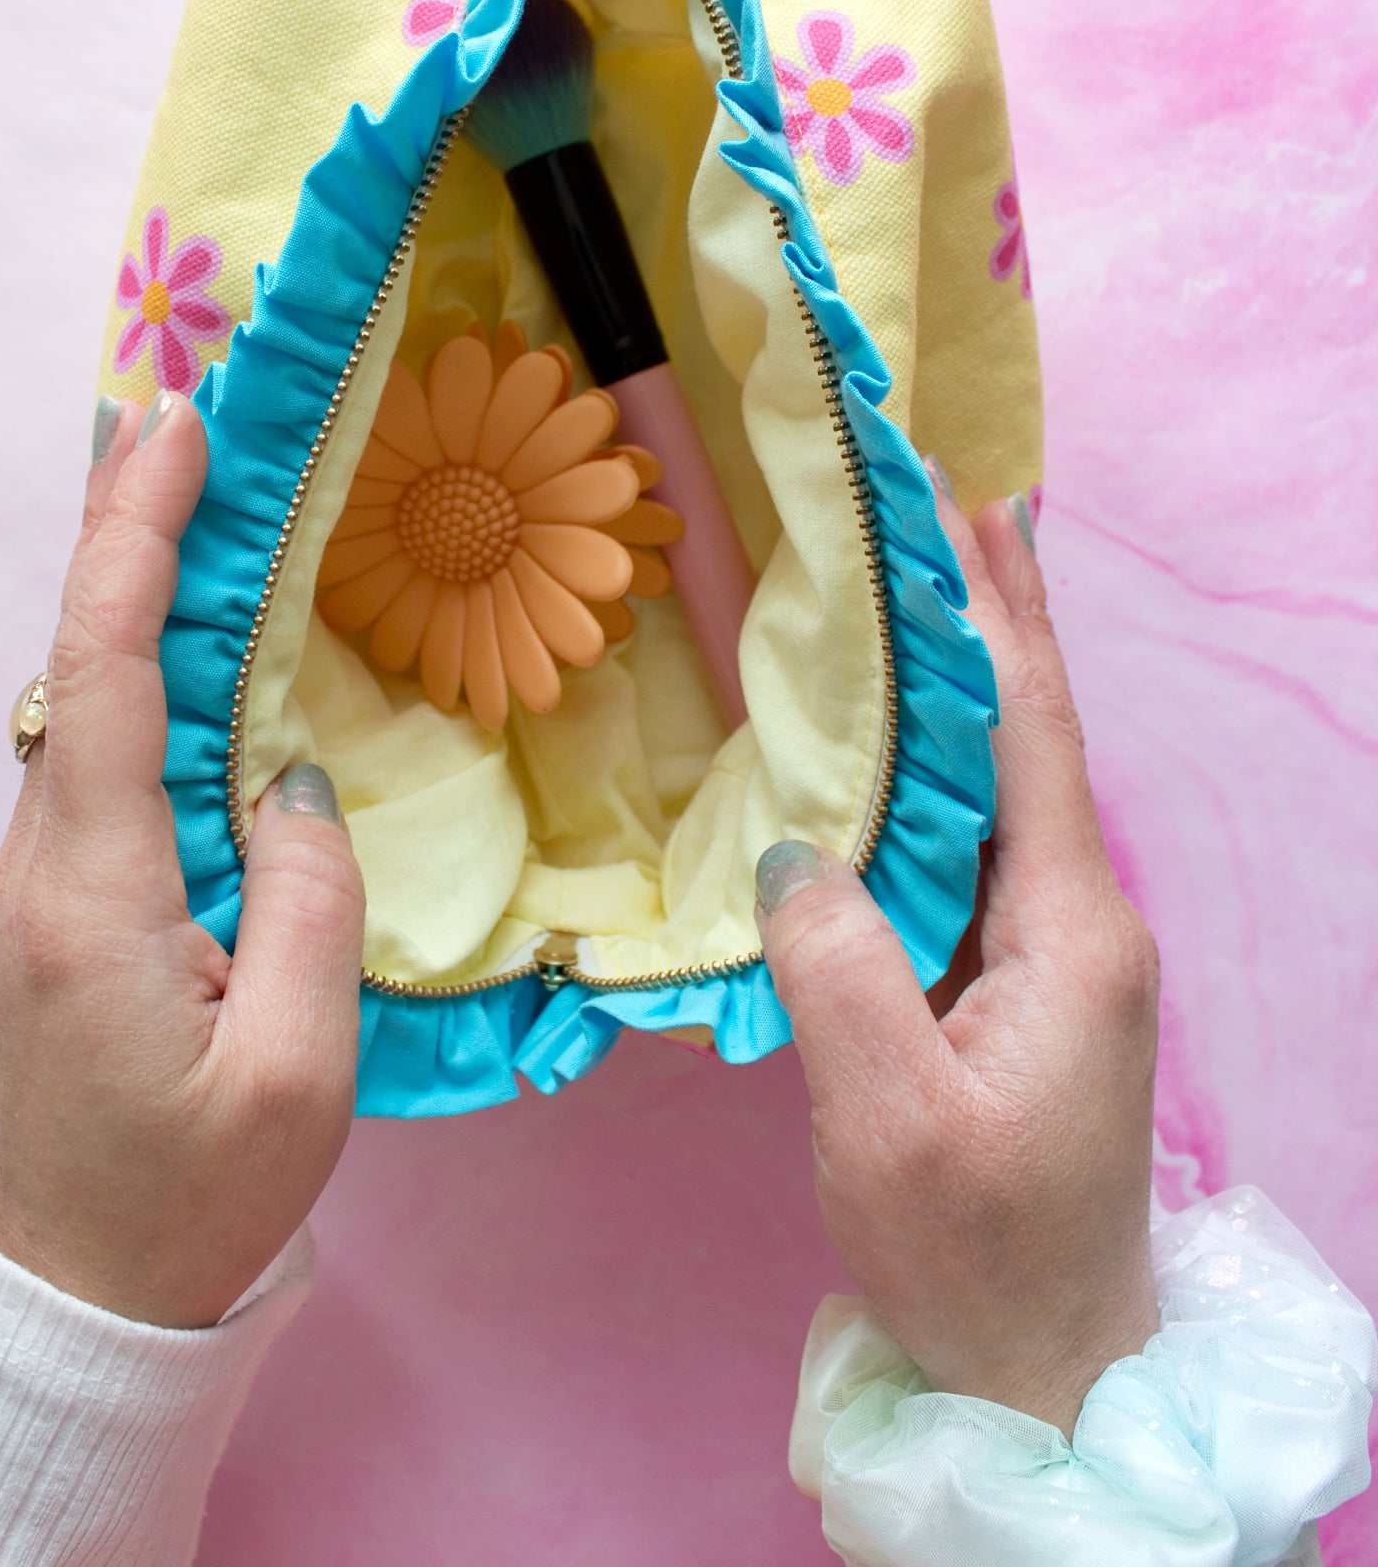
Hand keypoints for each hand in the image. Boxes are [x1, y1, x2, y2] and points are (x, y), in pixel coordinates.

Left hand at [0, 392, 364, 1328]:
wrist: (81, 1295)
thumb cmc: (195, 1195)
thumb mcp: (298, 1069)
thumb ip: (308, 900)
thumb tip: (294, 775)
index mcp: (95, 892)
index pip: (107, 675)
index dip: (135, 541)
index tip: (173, 431)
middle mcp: (43, 864)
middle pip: (77, 664)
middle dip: (123, 529)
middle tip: (178, 417)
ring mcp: (40, 882)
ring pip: (81, 704)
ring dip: (130, 591)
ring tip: (194, 495)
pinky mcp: (59, 904)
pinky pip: (98, 755)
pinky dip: (138, 667)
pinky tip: (184, 636)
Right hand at [757, 482, 1159, 1435]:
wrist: (1045, 1370)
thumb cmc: (972, 1254)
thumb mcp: (888, 1117)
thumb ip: (838, 965)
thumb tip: (792, 847)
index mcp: (1071, 930)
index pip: (1033, 731)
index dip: (999, 612)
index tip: (966, 503)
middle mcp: (1081, 920)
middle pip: (1030, 734)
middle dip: (990, 614)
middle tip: (942, 502)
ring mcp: (1055, 954)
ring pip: (1002, 785)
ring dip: (959, 683)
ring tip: (913, 586)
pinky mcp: (1019, 986)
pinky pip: (973, 846)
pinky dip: (934, 769)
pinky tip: (890, 744)